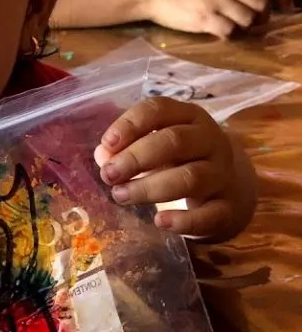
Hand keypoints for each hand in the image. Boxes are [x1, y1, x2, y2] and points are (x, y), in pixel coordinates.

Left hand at [95, 97, 237, 237]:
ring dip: (150, 188)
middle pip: (174, 142)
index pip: (160, 109)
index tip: (107, 144)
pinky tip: (159, 221)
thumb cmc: (181, 162)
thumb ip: (126, 149)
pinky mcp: (227, 207)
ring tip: (120, 195)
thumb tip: (103, 156)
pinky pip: (209, 214)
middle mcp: (210, 140)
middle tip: (109, 174)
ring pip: (190, 178)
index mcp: (189, 117)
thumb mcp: (155, 149)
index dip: (131, 124)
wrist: (229, 192)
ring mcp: (222, 174)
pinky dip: (184, 220)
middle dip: (136, 158)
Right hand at [148, 0, 289, 38]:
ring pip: (248, 19)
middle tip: (255, 21)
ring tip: (234, 25)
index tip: (285, 6)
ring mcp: (216, 1)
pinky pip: (230, 31)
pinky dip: (229, 34)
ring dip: (245, 26)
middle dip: (262, 15)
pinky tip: (220, 32)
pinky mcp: (205, 19)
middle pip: (261, 3)